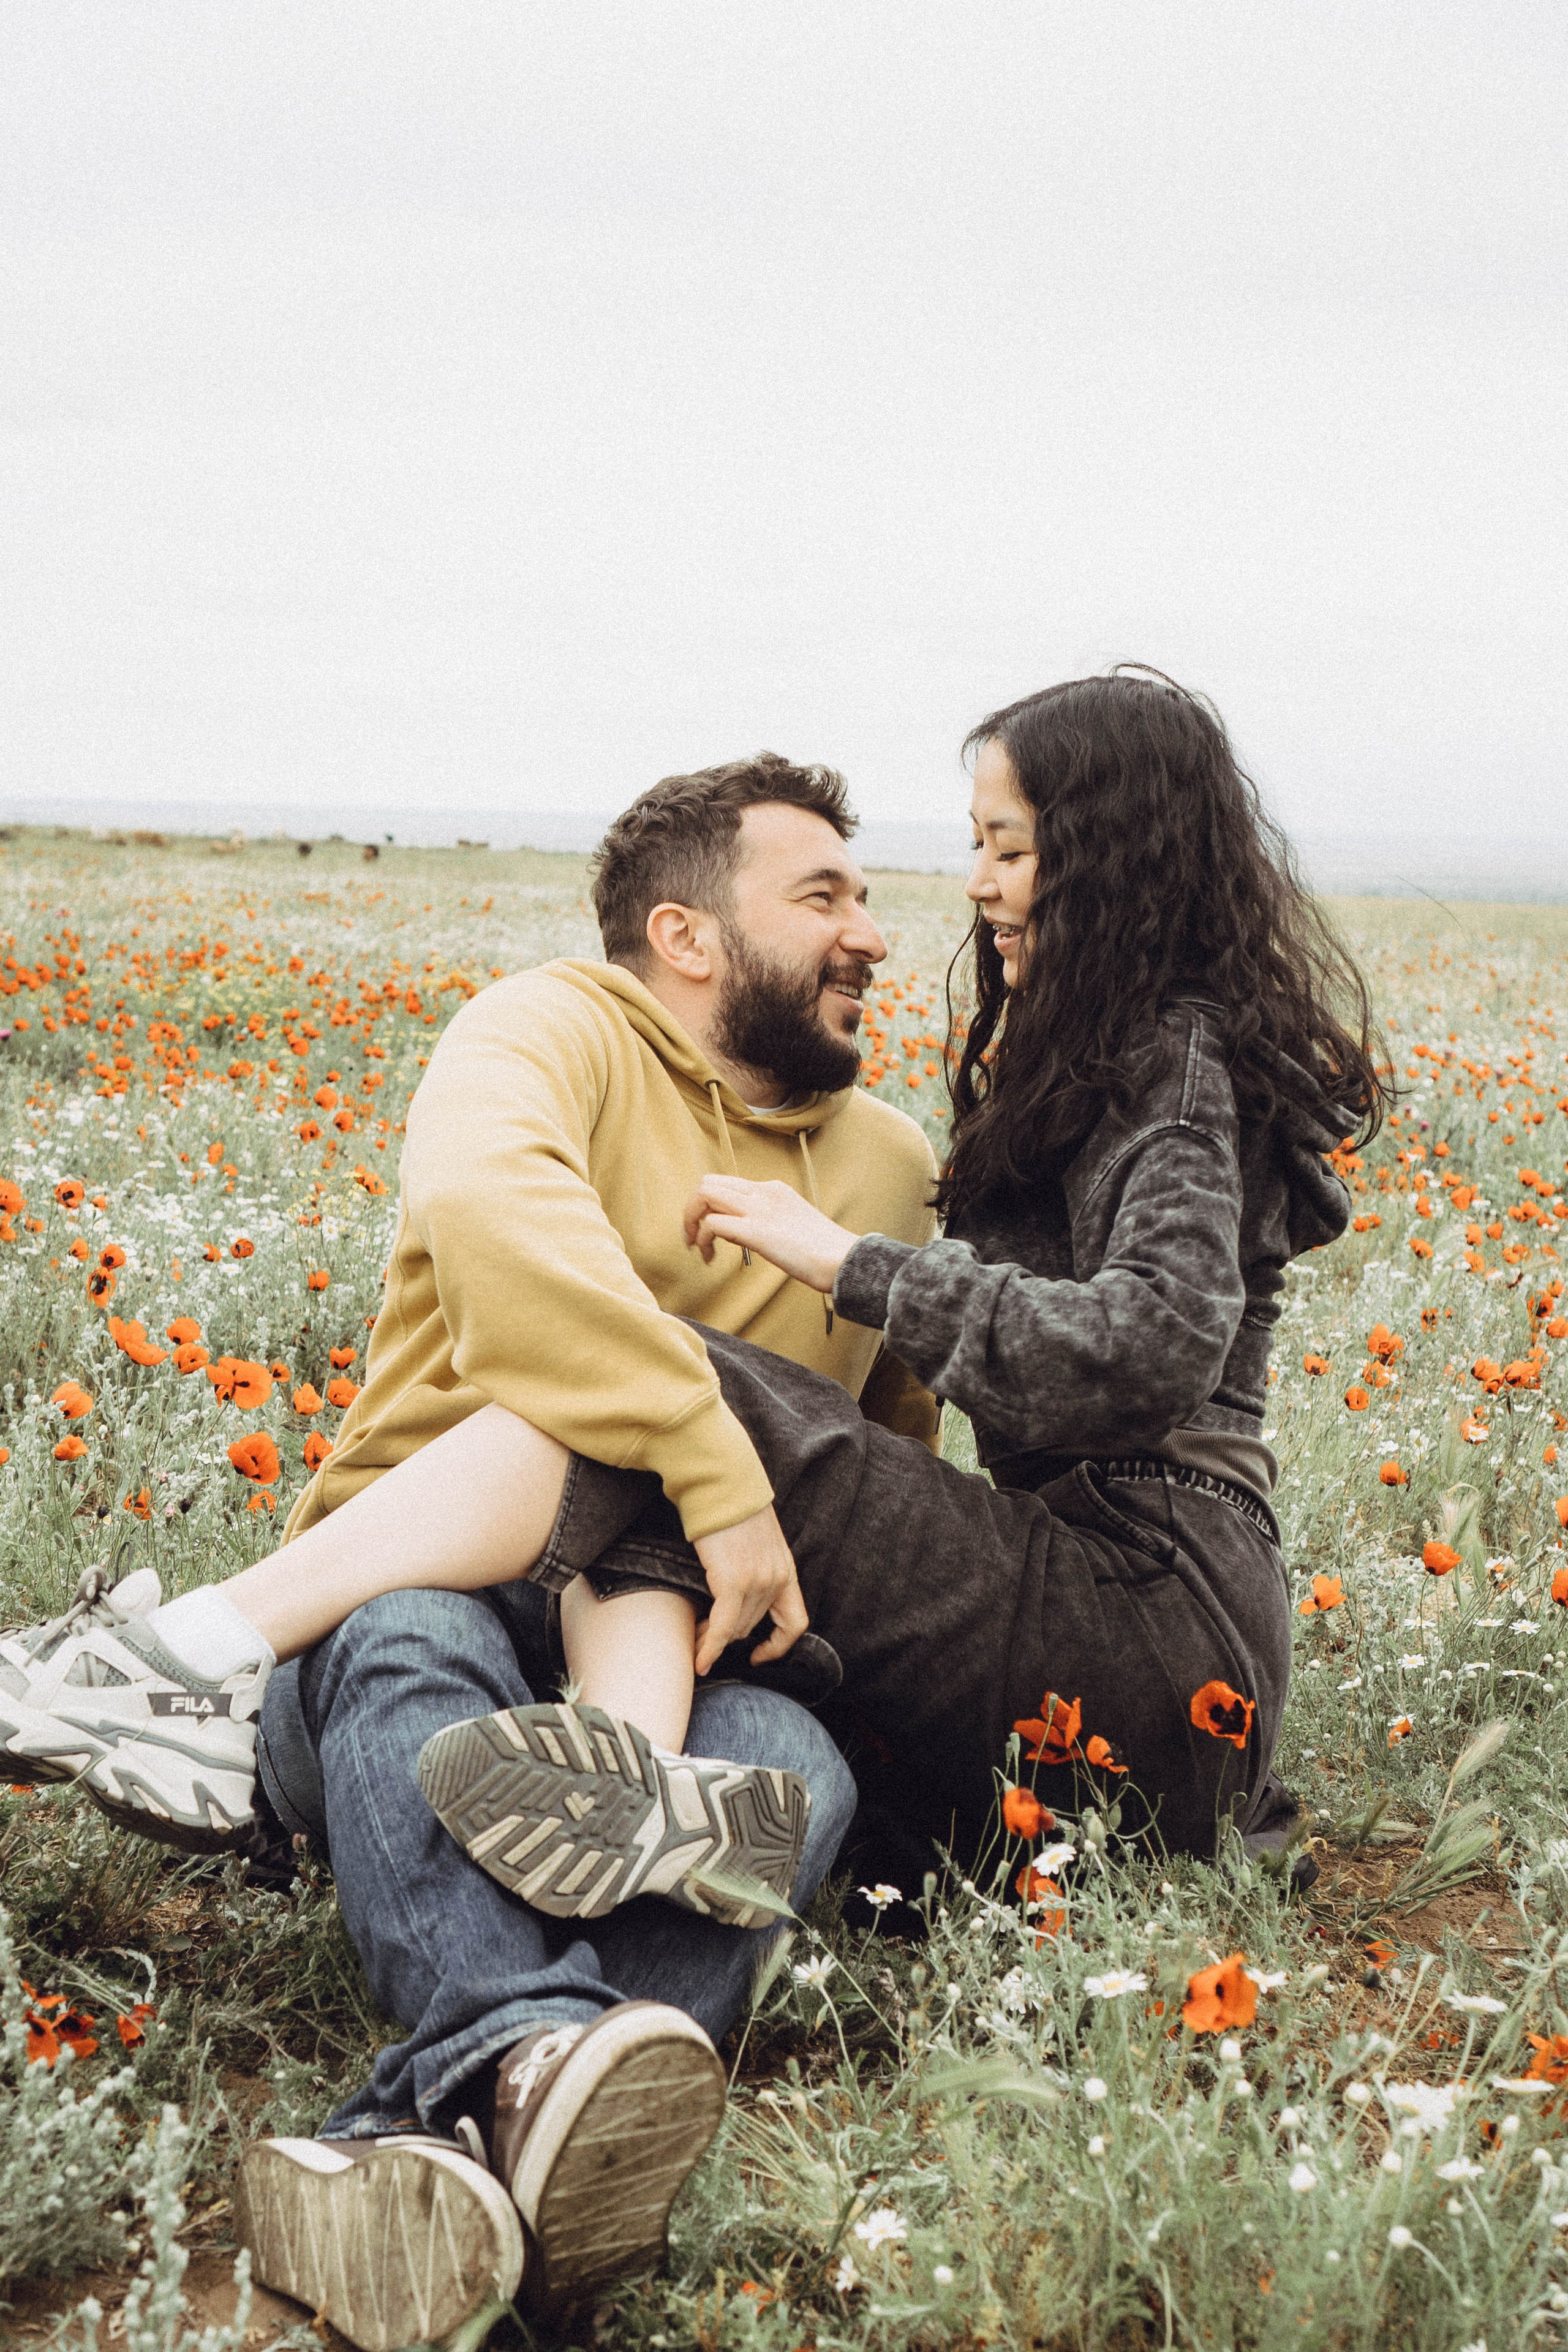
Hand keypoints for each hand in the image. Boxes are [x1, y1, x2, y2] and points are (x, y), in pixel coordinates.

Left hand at [683, 1173, 856, 1293]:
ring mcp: (760, 1210)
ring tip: (697, 1247)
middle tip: (692, 1238)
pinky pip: (712, 1224)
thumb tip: (742, 1234)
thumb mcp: (792, 1226)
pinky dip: (702, 1239)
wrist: (845, 1260)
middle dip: (691, 1209)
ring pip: (704, 1194)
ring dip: (690, 1220)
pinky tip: (710, 1257)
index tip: (709, 1232)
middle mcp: (764, 1193)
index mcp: (774, 1190)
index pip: (727, 1184)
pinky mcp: (757, 1231)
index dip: (709, 1206)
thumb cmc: (824, 1252)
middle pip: (708, 1182)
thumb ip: (768, 1222)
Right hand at [692, 1504, 808, 1674]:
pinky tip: (699, 1660)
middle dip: (728, 1638)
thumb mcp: (759, 1542)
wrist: (722, 1483)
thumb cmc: (733, 1508)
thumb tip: (741, 1593)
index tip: (757, 1655)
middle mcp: (776, 1580)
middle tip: (704, 1637)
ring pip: (735, 1629)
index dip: (778, 1646)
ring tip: (695, 1638)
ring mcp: (756, 1582)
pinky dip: (710, 1647)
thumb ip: (758, 1568)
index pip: (795, 1623)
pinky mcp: (733, 1582)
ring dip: (713, 1639)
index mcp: (786, 1570)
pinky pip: (722, 1627)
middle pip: (752, 1627)